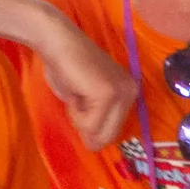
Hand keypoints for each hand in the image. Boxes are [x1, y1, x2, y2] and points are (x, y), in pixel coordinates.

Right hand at [37, 21, 137, 151]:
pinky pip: (88, 124)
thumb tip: (96, 146)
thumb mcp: (86, 100)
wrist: (57, 42)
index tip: (81, 104)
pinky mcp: (108, 95)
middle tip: (76, 100)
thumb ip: (96, 119)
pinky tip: (75, 91)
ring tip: (76, 93)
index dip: (92, 128)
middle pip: (109, 136)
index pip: (113, 131)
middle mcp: (131, 93)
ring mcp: (121, 93)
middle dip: (86, 128)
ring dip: (79, 119)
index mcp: (129, 93)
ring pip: (98, 132)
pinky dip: (75, 113)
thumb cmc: (66, 67)